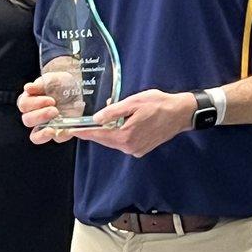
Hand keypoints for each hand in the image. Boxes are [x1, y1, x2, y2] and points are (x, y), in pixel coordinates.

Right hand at [18, 78, 75, 144]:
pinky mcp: (59, 133)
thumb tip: (28, 88)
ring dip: (43, 132)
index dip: (35, 104)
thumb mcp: (52, 79)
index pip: (23, 105)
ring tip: (55, 124)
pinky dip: (61, 136)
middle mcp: (34, 115)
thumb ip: (40, 84)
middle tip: (55, 109)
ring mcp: (45, 126)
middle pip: (27, 120)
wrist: (78, 87)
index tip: (50, 99)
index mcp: (29, 101)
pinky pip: (57, 139)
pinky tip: (67, 130)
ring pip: (35, 136)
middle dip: (40, 115)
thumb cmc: (61, 83)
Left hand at [72, 89, 195, 158]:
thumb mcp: (133, 102)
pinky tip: (123, 122)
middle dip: (95, 130)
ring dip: (109, 130)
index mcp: (125, 136)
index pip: (98, 134)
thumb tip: (96, 118)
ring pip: (114, 140)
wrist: (180, 113)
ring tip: (108, 118)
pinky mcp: (142, 148)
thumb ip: (113, 111)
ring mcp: (136, 149)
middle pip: (105, 139)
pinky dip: (120, 133)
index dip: (83, 132)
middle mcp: (129, 147)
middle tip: (83, 123)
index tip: (71, 131)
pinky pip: (124, 141)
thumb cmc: (159, 104)